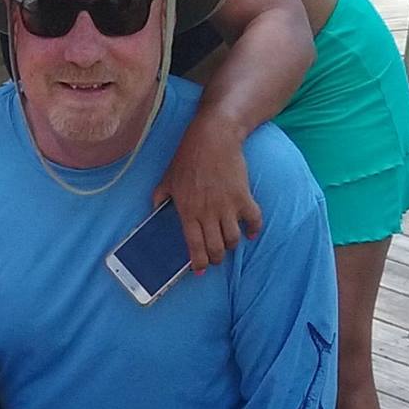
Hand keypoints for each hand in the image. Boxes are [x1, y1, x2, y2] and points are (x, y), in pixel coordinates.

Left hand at [158, 114, 261, 273]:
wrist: (213, 137)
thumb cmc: (188, 157)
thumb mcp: (168, 178)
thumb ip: (160, 196)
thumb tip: (153, 208)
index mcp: (188, 212)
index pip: (194, 247)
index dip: (198, 263)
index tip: (200, 271)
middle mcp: (208, 213)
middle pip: (215, 248)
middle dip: (216, 259)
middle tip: (216, 259)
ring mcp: (227, 206)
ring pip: (233, 239)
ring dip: (231, 246)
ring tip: (229, 245)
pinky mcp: (243, 196)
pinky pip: (254, 220)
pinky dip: (254, 229)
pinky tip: (250, 233)